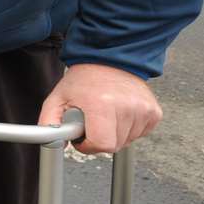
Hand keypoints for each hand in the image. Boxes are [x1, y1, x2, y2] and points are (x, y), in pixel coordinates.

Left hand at [37, 63, 161, 153]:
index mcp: (102, 104)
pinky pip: (140, 134)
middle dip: (100, 138)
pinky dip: (129, 128)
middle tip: (93, 119)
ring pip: (127, 141)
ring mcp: (143, 109)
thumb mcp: (57, 98)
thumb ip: (50, 123)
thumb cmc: (84, 79)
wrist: (110, 58)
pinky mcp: (154, 112)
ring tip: (106, 113)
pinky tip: (120, 112)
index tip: (83, 136)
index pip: (102, 145)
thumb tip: (53, 144)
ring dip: (114, 133)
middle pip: (114, 145)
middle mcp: (127, 106)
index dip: (89, 145)